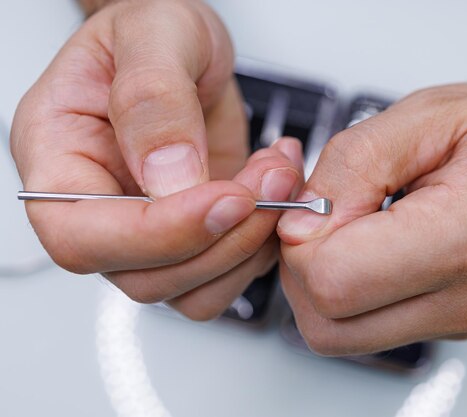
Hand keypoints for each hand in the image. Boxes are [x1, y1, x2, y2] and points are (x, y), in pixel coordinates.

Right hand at [11, 0, 303, 318]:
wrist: (186, 46)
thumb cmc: (155, 28)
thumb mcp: (154, 34)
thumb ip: (152, 100)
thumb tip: (166, 177)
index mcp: (57, 159)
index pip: (83, 236)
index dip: (160, 233)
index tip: (228, 197)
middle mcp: (99, 207)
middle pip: (144, 277)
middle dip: (222, 239)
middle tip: (270, 180)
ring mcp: (149, 228)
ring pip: (192, 289)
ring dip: (250, 245)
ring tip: (278, 175)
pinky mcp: (194, 233)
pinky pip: (227, 273)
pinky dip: (263, 245)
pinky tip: (278, 192)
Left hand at [278, 73, 466, 354]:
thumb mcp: (428, 115)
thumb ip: (350, 165)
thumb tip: (296, 220)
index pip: (336, 282)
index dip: (301, 241)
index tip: (313, 203)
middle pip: (328, 324)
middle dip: (302, 266)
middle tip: (326, 214)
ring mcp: (464, 318)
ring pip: (340, 335)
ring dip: (322, 280)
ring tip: (351, 224)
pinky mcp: (454, 323)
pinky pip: (369, 325)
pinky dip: (350, 287)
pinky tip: (372, 243)